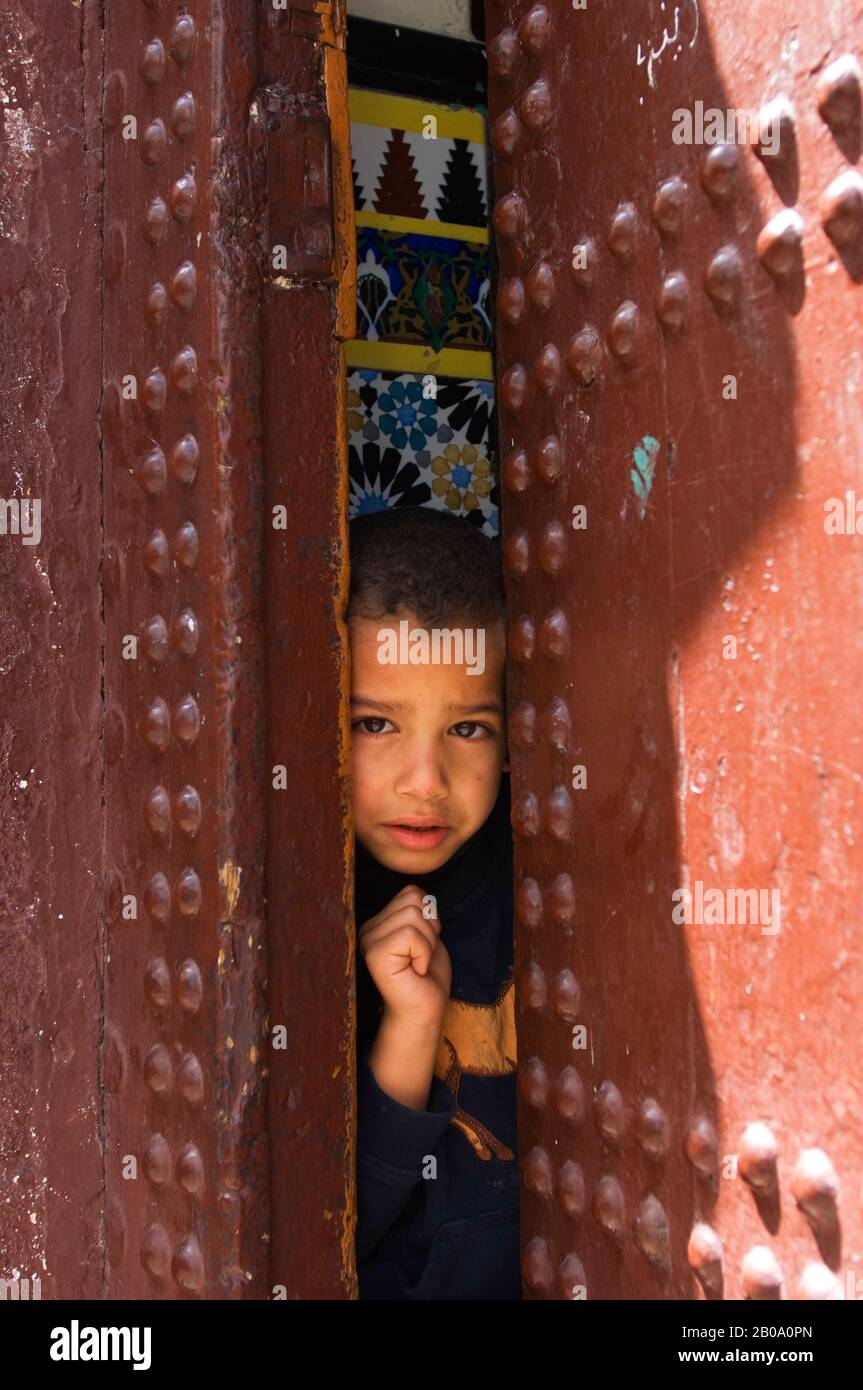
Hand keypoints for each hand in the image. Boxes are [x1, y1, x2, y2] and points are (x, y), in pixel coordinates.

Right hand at [357, 884, 451, 1030]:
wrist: (423, 1012)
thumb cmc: (426, 977)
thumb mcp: (426, 934)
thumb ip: (419, 911)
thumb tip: (421, 895)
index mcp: (379, 922)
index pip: (412, 892)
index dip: (430, 918)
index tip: (422, 946)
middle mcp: (368, 929)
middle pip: (414, 900)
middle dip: (430, 928)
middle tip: (421, 956)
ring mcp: (369, 940)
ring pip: (413, 914)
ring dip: (427, 942)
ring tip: (417, 963)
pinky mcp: (375, 954)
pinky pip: (410, 933)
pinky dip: (423, 952)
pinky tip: (415, 969)